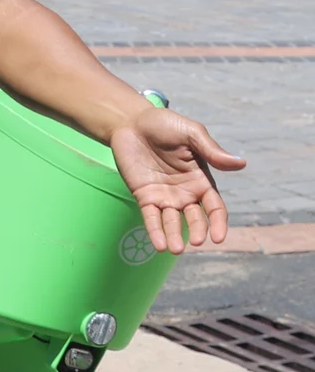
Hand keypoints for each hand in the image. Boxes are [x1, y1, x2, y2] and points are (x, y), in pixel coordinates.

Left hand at [109, 107, 245, 254]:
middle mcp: (185, 193)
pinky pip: (151, 217)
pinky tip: (159, 245)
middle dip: (197, 231)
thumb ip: (211, 150)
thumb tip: (241, 164)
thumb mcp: (191, 133)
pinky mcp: (144, 197)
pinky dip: (155, 231)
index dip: (218, 222)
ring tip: (175, 249)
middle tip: (195, 241)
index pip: (215, 207)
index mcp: (201, 179)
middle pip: (195, 218)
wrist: (131, 122)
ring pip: (172, 222)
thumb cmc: (165, 124)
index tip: (219, 237)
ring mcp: (164, 196)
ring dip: (174, 236)